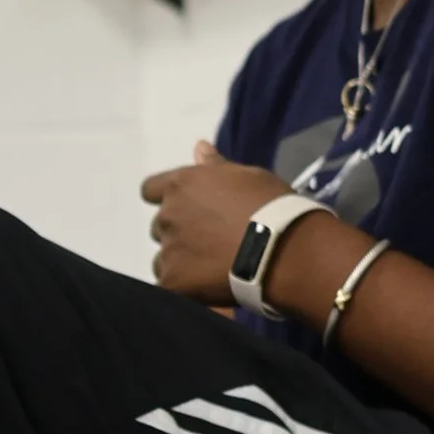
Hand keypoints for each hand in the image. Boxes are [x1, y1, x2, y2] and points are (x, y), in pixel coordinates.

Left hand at [140, 140, 297, 305]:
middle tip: (210, 242)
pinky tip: (206, 287)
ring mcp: (169, 249)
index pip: (150, 189)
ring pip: (162, 257)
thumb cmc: (271, 206)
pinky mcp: (173, 281)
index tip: (186, 209)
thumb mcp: (248, 176)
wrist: (283, 249)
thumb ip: (216, 166)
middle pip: (160, 225)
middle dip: (179, 231)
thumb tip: (198, 146)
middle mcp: (168, 214)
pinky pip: (167, 285)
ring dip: (179, 260)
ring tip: (211, 268)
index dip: (164, 199)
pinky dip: (183, 286)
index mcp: (182, 185)